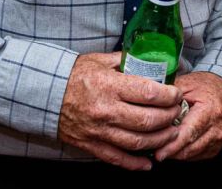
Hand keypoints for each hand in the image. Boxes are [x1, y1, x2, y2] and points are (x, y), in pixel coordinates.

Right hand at [58, 52, 183, 169]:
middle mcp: (106, 110)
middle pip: (147, 120)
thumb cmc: (75, 75)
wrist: (45, 94)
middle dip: (169, 117)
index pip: (149, 93)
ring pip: (136, 142)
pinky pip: (116, 158)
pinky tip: (148, 163)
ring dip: (159, 140)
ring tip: (171, 134)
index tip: (176, 94)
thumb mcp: (102, 60)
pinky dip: (134, 164)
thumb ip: (127, 60)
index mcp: (111, 86)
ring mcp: (98, 131)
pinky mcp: (90, 145)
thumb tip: (150, 58)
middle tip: (176, 113)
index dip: (168, 96)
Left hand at [154, 72, 221, 161]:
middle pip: (189, 148)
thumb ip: (170, 96)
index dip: (171, 145)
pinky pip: (196, 156)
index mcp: (210, 110)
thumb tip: (149, 106)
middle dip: (169, 151)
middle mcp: (217, 127)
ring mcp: (219, 139)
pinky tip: (176, 144)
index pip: (189, 133)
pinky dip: (184, 152)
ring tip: (162, 146)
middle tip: (153, 149)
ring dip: (175, 153)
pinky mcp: (216, 147)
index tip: (157, 153)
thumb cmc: (207, 85)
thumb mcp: (188, 83)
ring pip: (191, 154)